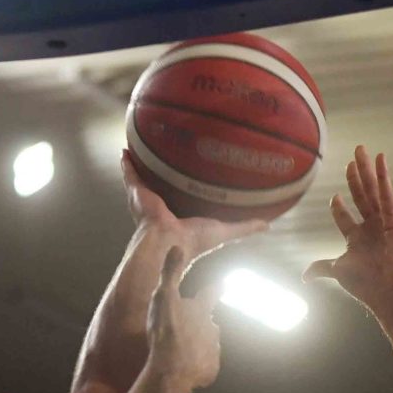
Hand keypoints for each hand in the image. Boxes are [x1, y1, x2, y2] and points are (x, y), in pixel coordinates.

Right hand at [124, 152, 267, 261]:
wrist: (169, 243)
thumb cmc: (194, 241)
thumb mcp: (225, 230)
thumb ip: (244, 227)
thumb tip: (267, 226)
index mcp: (177, 217)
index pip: (179, 201)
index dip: (181, 192)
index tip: (187, 179)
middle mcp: (160, 209)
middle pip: (159, 189)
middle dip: (159, 177)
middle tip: (162, 159)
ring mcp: (146, 201)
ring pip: (142, 181)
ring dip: (140, 167)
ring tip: (140, 150)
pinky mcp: (137, 194)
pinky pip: (130, 176)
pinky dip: (127, 164)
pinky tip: (125, 151)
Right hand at [146, 248, 219, 391]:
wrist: (171, 370)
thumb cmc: (166, 332)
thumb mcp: (163, 297)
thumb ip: (170, 273)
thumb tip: (177, 246)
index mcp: (200, 309)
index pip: (211, 293)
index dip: (217, 287)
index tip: (225, 283)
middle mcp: (211, 328)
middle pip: (208, 323)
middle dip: (201, 324)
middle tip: (186, 329)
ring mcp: (213, 350)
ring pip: (207, 345)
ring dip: (197, 346)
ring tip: (181, 352)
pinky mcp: (210, 369)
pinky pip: (204, 366)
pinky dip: (197, 366)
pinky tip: (184, 368)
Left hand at [303, 146, 392, 310]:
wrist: (391, 293)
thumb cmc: (367, 285)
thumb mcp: (338, 272)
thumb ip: (322, 268)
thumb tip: (305, 276)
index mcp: (358, 239)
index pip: (345, 217)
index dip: (338, 207)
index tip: (334, 197)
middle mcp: (372, 228)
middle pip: (361, 196)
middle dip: (355, 176)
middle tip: (353, 156)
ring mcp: (384, 222)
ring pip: (372, 190)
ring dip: (366, 169)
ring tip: (361, 150)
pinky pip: (388, 193)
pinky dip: (384, 176)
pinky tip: (380, 159)